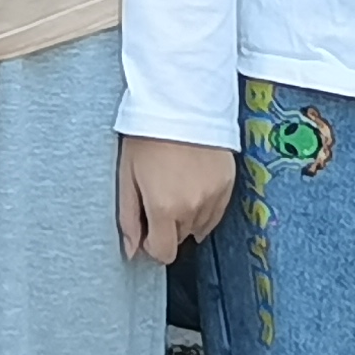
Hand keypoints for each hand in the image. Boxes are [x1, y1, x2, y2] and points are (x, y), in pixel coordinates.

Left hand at [119, 136, 232, 261]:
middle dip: (167, 225)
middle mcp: (192, 208)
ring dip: (186, 215)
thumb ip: (128, 217)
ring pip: (198, 226)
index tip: (146, 225)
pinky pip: (216, 212)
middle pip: (180, 238)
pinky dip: (203, 205)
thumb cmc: (147, 135)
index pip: (163, 253)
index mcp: (164, 208)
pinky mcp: (228, 184)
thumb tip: (131, 251)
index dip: (151, 243)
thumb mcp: (126, 174)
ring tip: (175, 184)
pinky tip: (191, 183)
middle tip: (157, 195)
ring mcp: (213, 197)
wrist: (180, 101)